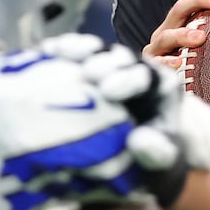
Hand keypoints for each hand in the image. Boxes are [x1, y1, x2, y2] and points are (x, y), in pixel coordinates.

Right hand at [40, 34, 209, 204]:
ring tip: (61, 53)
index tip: (109, 92)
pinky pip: (75, 54)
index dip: (128, 80)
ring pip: (97, 51)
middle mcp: (136, 70)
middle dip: (104, 63)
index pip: (145, 77)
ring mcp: (112, 66)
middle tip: (88, 73)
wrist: (136, 154)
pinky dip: (62, 52)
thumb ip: (157, 151)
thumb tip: (138, 140)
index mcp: (158, 87)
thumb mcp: (162, 158)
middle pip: (121, 59)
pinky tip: (46, 52)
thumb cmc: (150, 155)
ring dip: (80, 50)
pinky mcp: (88, 65)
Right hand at [143, 0, 209, 71]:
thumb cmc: (196, 68)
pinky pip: (157, 63)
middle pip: (179, 9)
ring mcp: (157, 49)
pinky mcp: (152, 67)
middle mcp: (167, 31)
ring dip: (183, 35)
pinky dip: (167, 62)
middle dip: (199, 1)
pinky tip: (177, 63)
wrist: (165, 92)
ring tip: (200, 37)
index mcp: (180, 23)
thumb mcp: (207, 48)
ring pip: (166, 36)